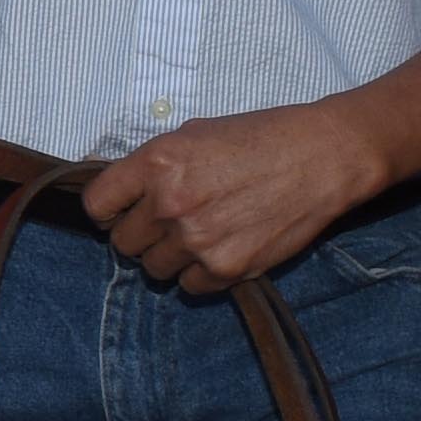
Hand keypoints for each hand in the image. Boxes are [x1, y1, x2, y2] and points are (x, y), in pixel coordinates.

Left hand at [68, 97, 385, 290]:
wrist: (322, 158)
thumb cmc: (262, 138)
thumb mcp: (195, 134)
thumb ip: (154, 165)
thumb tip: (124, 192)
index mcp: (157, 162)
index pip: (98, 205)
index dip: (109, 210)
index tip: (121, 211)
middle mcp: (170, 204)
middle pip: (123, 243)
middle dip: (143, 234)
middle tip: (172, 221)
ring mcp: (197, 241)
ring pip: (154, 269)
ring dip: (171, 256)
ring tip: (204, 232)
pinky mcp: (226, 269)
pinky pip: (190, 286)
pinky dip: (201, 274)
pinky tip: (224, 246)